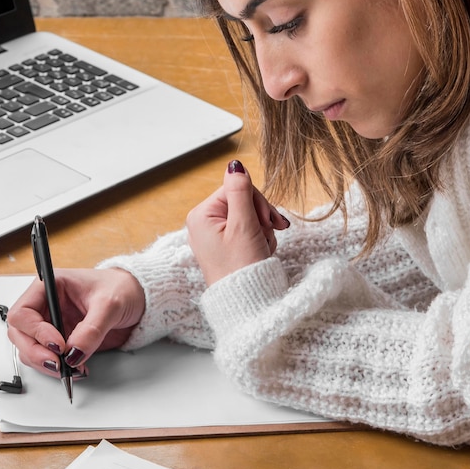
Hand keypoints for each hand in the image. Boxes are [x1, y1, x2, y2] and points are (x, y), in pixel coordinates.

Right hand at [7, 268, 144, 377]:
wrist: (139, 298)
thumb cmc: (122, 288)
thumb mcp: (110, 304)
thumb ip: (91, 329)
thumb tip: (74, 353)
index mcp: (50, 286)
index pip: (23, 312)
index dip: (35, 331)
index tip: (58, 344)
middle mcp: (47, 305)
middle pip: (20, 334)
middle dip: (35, 352)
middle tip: (57, 363)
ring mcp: (53, 324)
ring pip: (30, 350)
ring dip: (46, 364)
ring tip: (71, 368)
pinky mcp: (63, 341)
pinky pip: (49, 358)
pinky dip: (58, 368)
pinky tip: (77, 367)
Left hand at [186, 160, 288, 285]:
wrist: (247, 304)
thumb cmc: (242, 267)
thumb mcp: (244, 224)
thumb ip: (240, 191)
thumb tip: (234, 165)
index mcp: (201, 215)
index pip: (235, 188)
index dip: (256, 201)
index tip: (267, 219)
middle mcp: (203, 223)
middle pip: (242, 202)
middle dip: (260, 217)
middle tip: (268, 233)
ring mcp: (214, 236)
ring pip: (248, 217)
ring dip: (262, 230)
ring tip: (262, 248)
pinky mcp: (225, 248)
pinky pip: (247, 232)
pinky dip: (258, 240)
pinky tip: (260, 252)